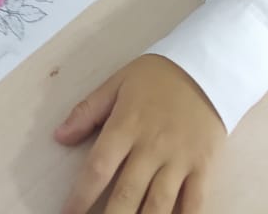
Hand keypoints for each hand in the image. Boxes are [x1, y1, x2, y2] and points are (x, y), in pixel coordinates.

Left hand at [56, 54, 223, 213]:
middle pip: (127, 194)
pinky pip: (193, 203)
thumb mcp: (117, 83)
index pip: (98, 168)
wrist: (208, 67)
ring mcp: (179, 159)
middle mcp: (152, 147)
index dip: (81, 196)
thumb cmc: (157, 76)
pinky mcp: (203, 167)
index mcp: (126, 125)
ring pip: (158, 205)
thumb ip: (87, 111)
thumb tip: (59, 136)